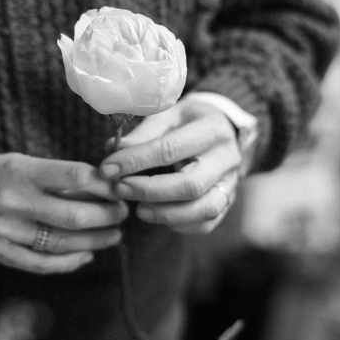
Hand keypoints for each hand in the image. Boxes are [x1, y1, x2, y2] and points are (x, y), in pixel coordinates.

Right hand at [0, 153, 127, 273]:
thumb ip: (62, 178)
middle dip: (106, 215)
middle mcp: (12, 202)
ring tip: (114, 234)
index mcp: (21, 171)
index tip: (120, 188)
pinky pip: (43, 264)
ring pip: (63, 242)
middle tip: (122, 213)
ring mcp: (5, 231)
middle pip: (74, 215)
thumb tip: (108, 188)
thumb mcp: (26, 163)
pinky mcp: (1, 253)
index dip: (105, 185)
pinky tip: (87, 254)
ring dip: (96, 240)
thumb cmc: (0, 174)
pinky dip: (70, 261)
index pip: (74, 176)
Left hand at [99, 97, 241, 233]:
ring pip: (204, 209)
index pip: (169, 150)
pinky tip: (159, 215)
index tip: (108, 168)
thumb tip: (112, 151)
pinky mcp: (228, 201)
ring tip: (138, 210)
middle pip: (190, 185)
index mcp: (210, 130)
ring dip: (166, 214)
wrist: (222, 127)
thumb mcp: (167, 115)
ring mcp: (231, 183)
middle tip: (120, 189)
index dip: (135, 161)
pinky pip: (207, 224)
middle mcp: (226, 158)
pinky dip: (180, 225)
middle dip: (149, 191)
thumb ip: (142, 134)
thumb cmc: (188, 120)